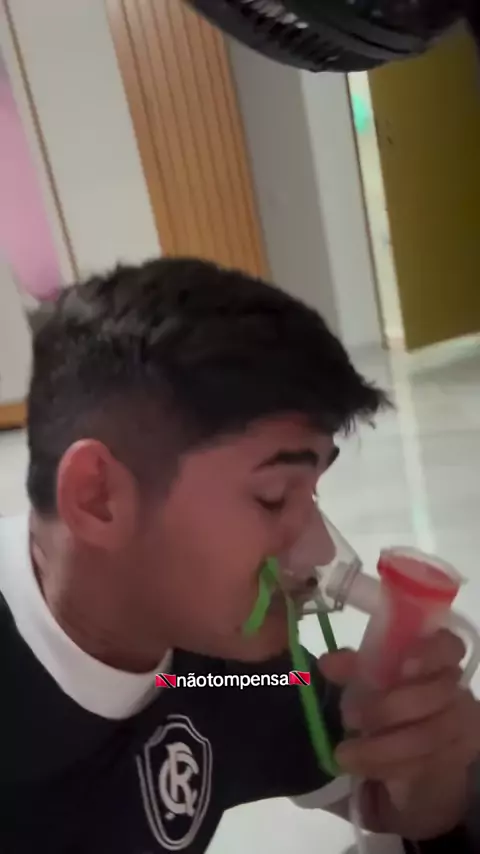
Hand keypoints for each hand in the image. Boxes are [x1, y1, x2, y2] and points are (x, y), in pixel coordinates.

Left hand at [319, 630, 479, 840]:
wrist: (411, 750)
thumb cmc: (391, 701)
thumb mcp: (371, 681)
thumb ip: (353, 668)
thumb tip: (326, 663)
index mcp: (440, 661)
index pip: (448, 646)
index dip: (430, 653)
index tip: (403, 666)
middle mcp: (457, 691)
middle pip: (435, 695)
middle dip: (387, 708)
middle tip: (347, 716)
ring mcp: (461, 728)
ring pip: (428, 737)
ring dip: (380, 748)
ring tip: (344, 753)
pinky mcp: (455, 762)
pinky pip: (423, 766)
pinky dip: (387, 768)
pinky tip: (361, 767)